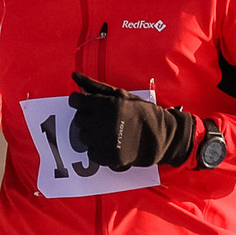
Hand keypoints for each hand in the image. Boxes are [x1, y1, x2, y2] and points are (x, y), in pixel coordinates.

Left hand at [69, 75, 195, 168]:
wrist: (160, 137)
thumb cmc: (141, 112)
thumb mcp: (121, 94)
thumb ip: (95, 85)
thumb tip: (75, 76)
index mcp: (106, 104)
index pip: (76, 101)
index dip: (79, 101)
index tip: (85, 104)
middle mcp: (103, 123)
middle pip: (78, 120)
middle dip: (87, 118)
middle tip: (101, 119)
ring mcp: (104, 142)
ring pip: (83, 137)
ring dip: (91, 134)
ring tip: (107, 131)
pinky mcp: (108, 157)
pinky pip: (90, 153)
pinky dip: (98, 149)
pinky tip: (110, 143)